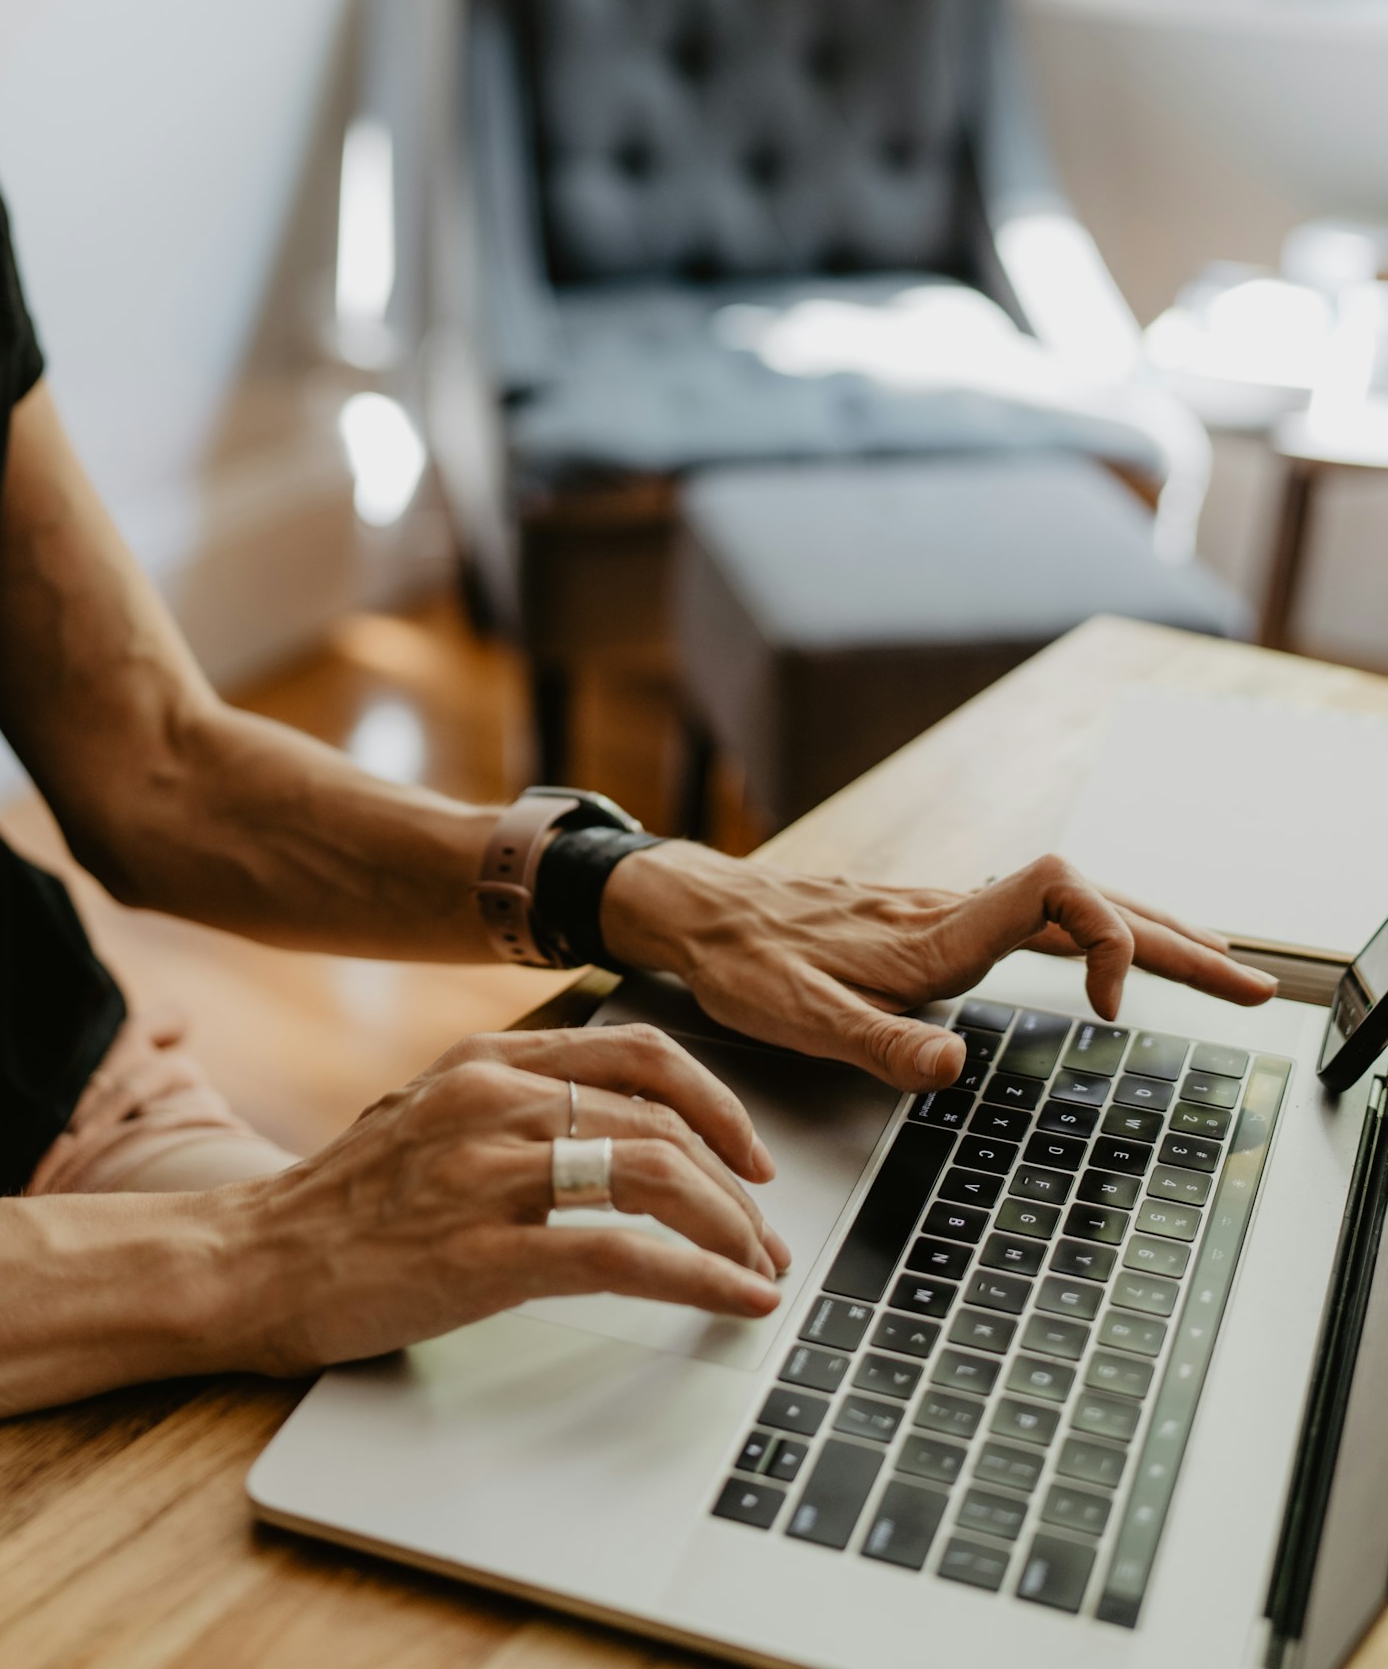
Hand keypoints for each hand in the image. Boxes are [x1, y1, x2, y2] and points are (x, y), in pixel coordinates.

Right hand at [208, 1024, 790, 1373]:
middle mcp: (495, 1099)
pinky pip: (625, 1255)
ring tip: (759, 1273)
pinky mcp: (486, 1252)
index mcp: (486, 1060)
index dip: (714, 1102)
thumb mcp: (427, 1114)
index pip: (639, 1053)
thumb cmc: (340, 1203)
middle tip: (766, 1234)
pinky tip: (734, 1302)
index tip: (748, 1154)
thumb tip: (604, 1122)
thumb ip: (506, 1102)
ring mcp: (490, 1172)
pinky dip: (699, 1278)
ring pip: (655, 1175)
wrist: (250, 1261)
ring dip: (730, 1230)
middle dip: (736, 1180)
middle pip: (662, 1116)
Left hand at [600, 846, 1278, 1092]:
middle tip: (1253, 985)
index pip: (1055, 893)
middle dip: (1176, 942)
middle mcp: (952, 911)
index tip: (1110, 1007)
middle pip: (1091, 903)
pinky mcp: (939, 922)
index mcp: (934, 931)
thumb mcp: (798, 1016)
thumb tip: (953, 1062)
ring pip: (1074, 908)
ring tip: (1223, 969)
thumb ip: (879, 1041)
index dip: (1104, 934)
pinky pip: (1044, 917)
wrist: (702, 912)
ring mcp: (949, 912)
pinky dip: (1103, 933)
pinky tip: (1121, 955)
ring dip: (1152, 934)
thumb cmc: (746, 962)